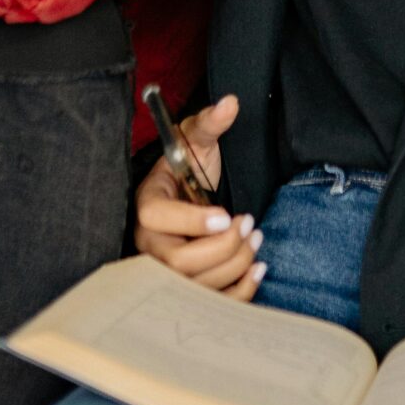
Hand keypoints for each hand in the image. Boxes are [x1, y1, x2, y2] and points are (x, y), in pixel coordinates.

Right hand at [133, 94, 264, 299]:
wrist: (189, 192)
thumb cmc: (188, 166)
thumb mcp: (196, 140)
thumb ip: (210, 123)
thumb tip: (230, 103)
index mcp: (146, 204)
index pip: (156, 219)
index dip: (192, 222)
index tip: (226, 215)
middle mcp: (149, 243)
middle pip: (178, 263)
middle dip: (222, 248)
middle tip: (250, 224)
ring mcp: (166, 269)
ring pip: (196, 286)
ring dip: (234, 266)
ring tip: (257, 239)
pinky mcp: (188, 286)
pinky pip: (210, 301)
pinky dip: (238, 291)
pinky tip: (259, 269)